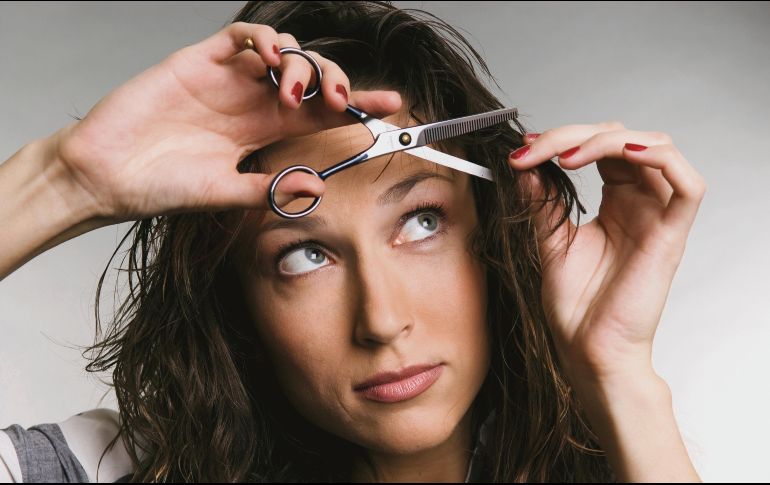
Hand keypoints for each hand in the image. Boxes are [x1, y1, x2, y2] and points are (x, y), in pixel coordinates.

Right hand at [52, 22, 400, 220]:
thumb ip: (268, 189)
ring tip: (292, 91)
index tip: (389, 106)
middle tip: (342, 98)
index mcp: (262, 133)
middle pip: (311, 78)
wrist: (107, 177)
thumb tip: (315, 188)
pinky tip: (269, 58)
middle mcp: (252, 102)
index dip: (356, 107)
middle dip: (336, 81)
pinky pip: (240, 35)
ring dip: (301, 63)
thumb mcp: (224, 194)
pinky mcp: (198, 60)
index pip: (320, 114)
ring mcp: (227, 80)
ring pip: (283, 52)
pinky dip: (263, 39)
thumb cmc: (161, 187)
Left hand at [509, 122, 705, 384]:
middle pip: (623, 139)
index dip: (562, 138)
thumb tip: (527, 163)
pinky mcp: (671, 235)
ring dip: (607, 140)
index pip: (600, 147)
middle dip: (574, 134)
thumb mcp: (550, 241)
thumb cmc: (576, 305)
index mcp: (616, 202)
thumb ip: (544, 202)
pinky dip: (660, 157)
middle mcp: (640, 202)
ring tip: (566, 156)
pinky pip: (687, 185)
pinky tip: (622, 154)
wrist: (587, 349)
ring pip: (655, 148)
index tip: (522, 150)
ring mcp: (658, 216)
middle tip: (534, 150)